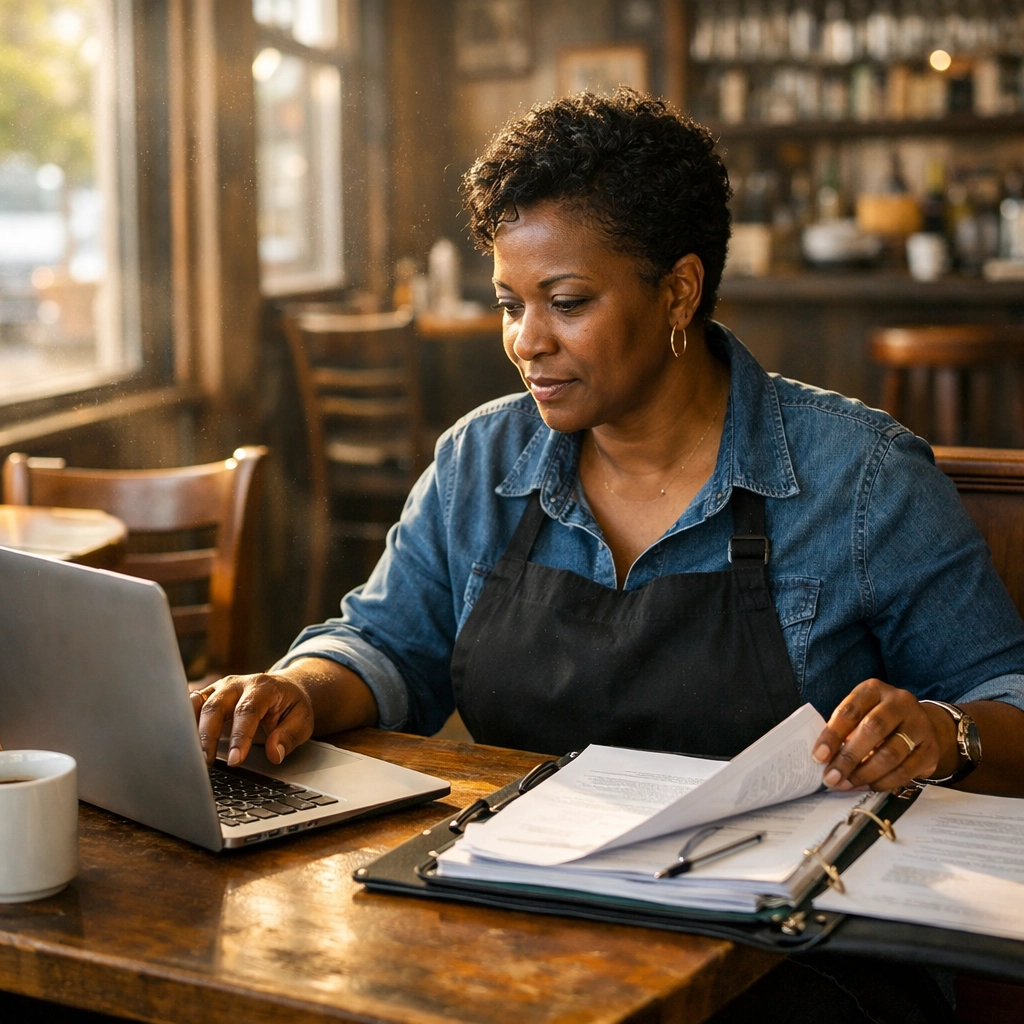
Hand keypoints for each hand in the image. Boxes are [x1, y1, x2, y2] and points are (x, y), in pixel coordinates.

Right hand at [191, 673, 313, 767]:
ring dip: (190, 729)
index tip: (235, 760)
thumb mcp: (302, 719)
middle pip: (215, 706)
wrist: (285, 688)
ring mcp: (220, 688)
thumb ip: (289, 735)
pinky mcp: (208, 695)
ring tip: (188, 755)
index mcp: (262, 687)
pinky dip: (182, 722)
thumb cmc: (291, 705)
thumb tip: (274, 754)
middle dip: (208, 736)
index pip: (247, 711)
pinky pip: (190, 706)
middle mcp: (237, 684)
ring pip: (197, 704)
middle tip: (207, 762)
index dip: (239, 736)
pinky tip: (178, 741)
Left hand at [812, 679, 956, 790]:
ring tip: (847, 784)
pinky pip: (906, 771)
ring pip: (891, 753)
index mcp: (874, 690)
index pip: (850, 710)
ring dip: (865, 773)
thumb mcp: (860, 714)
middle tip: (831, 777)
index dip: (833, 735)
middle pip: (873, 730)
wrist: (920, 724)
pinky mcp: (931, 749)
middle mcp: (900, 703)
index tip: (819, 756)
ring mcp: (919, 725)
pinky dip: (884, 782)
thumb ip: (843, 731)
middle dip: (849, 757)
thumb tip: (823, 759)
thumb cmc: (877, 719)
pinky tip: (869, 785)